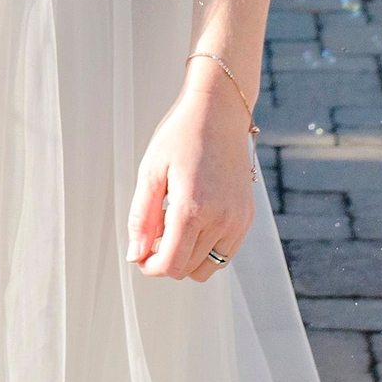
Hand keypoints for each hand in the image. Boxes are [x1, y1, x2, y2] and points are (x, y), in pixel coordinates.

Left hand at [128, 70, 258, 282]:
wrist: (219, 113)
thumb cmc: (182, 137)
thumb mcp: (151, 172)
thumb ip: (142, 218)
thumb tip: (135, 255)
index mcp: (193, 208)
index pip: (171, 264)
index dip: (149, 266)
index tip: (140, 254)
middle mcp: (221, 219)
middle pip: (187, 268)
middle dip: (165, 259)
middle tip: (153, 233)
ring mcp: (238, 220)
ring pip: (208, 267)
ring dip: (187, 258)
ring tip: (174, 227)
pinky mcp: (247, 218)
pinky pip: (225, 254)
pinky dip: (206, 249)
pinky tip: (193, 224)